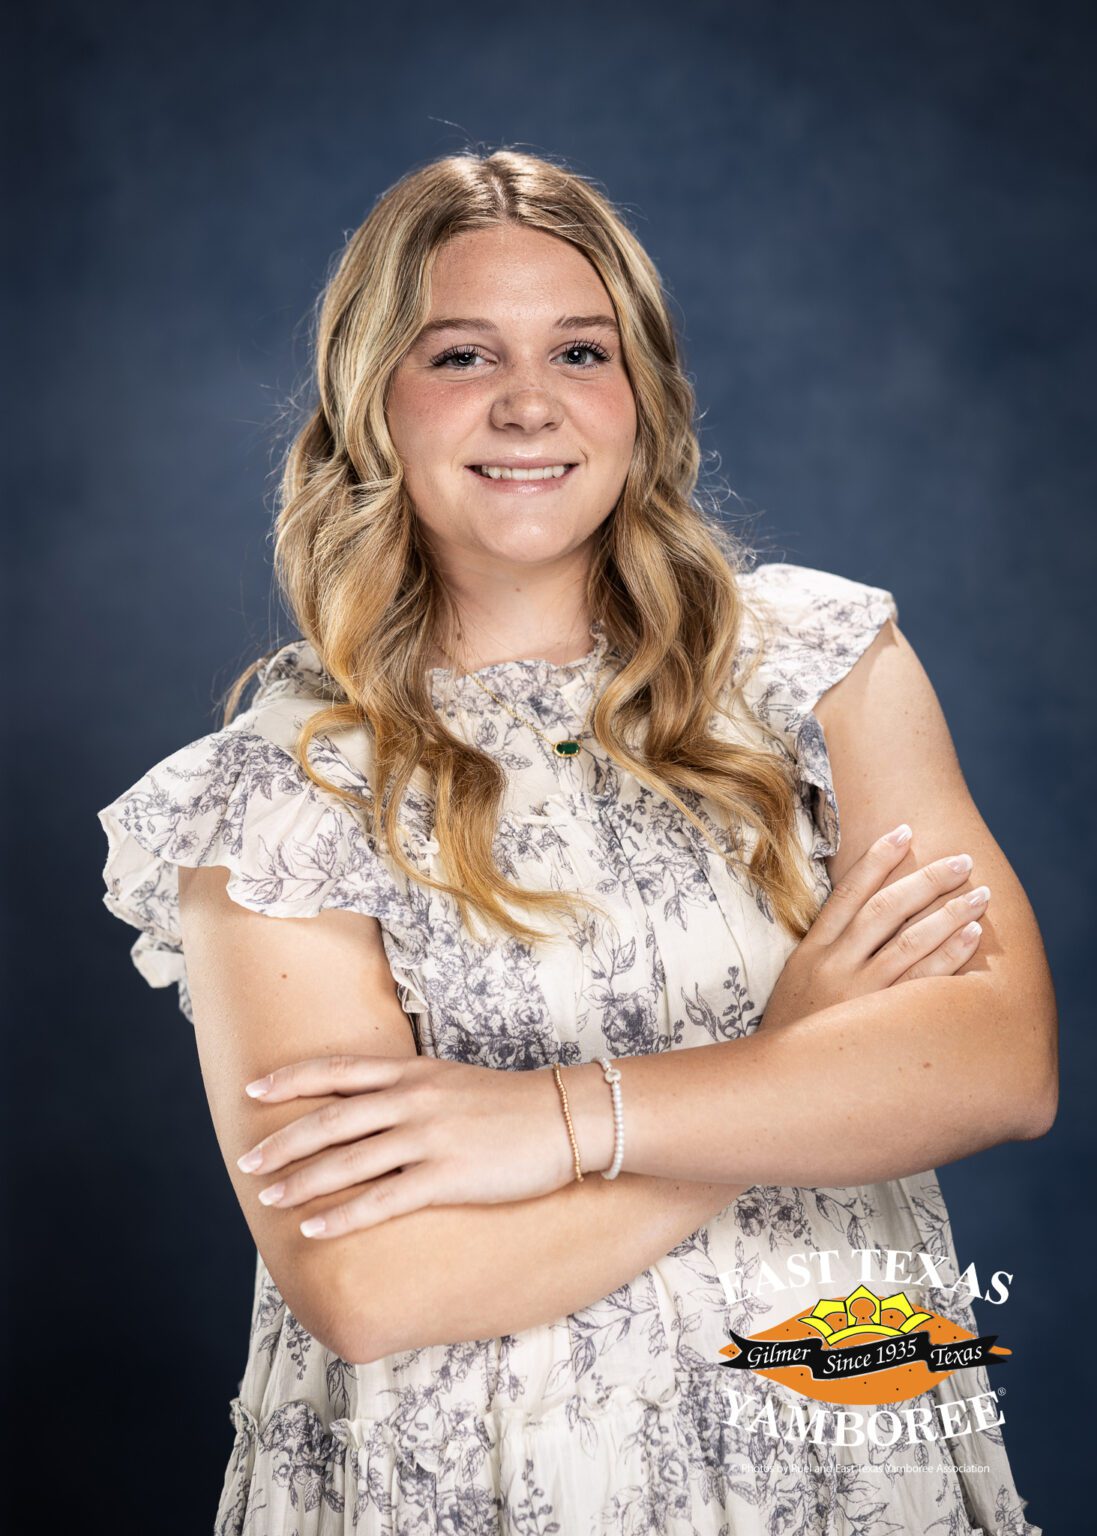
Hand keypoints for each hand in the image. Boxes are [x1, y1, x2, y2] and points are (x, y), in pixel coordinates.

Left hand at [235, 1054, 578, 1237]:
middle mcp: (413, 1099)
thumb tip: (373, 1105)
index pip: (337, 1070)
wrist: (569, 1117)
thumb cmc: (514, 1104)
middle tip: (246, 1162)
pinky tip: (315, 1230)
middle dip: (283, 1142)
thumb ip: (412, 1088)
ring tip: (268, 1198)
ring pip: (348, 1160)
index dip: (290, 1079)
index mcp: (413, 1072)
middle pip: (331, 1118)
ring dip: (302, 1181)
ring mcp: (429, 1137)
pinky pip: (383, 1201)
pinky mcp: (448, 1176)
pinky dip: (343, 1216)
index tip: (253, 1091)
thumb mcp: (454, 1081)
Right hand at [761, 825, 989, 1031]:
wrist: (780, 1083)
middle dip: (926, 880)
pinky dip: (949, 955)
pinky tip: (971, 936)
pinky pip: (922, 982)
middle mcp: (836, 965)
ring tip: (979, 893)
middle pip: (886, 909)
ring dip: (948, 913)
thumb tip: (865, 910)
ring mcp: (860, 994)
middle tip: (961, 860)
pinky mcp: (880, 1022)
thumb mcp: (799, 979)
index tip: (905, 831)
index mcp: (813, 949)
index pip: (848, 892)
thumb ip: (828, 947)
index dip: (877, 859)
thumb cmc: (797, 1028)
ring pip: (910, 941)